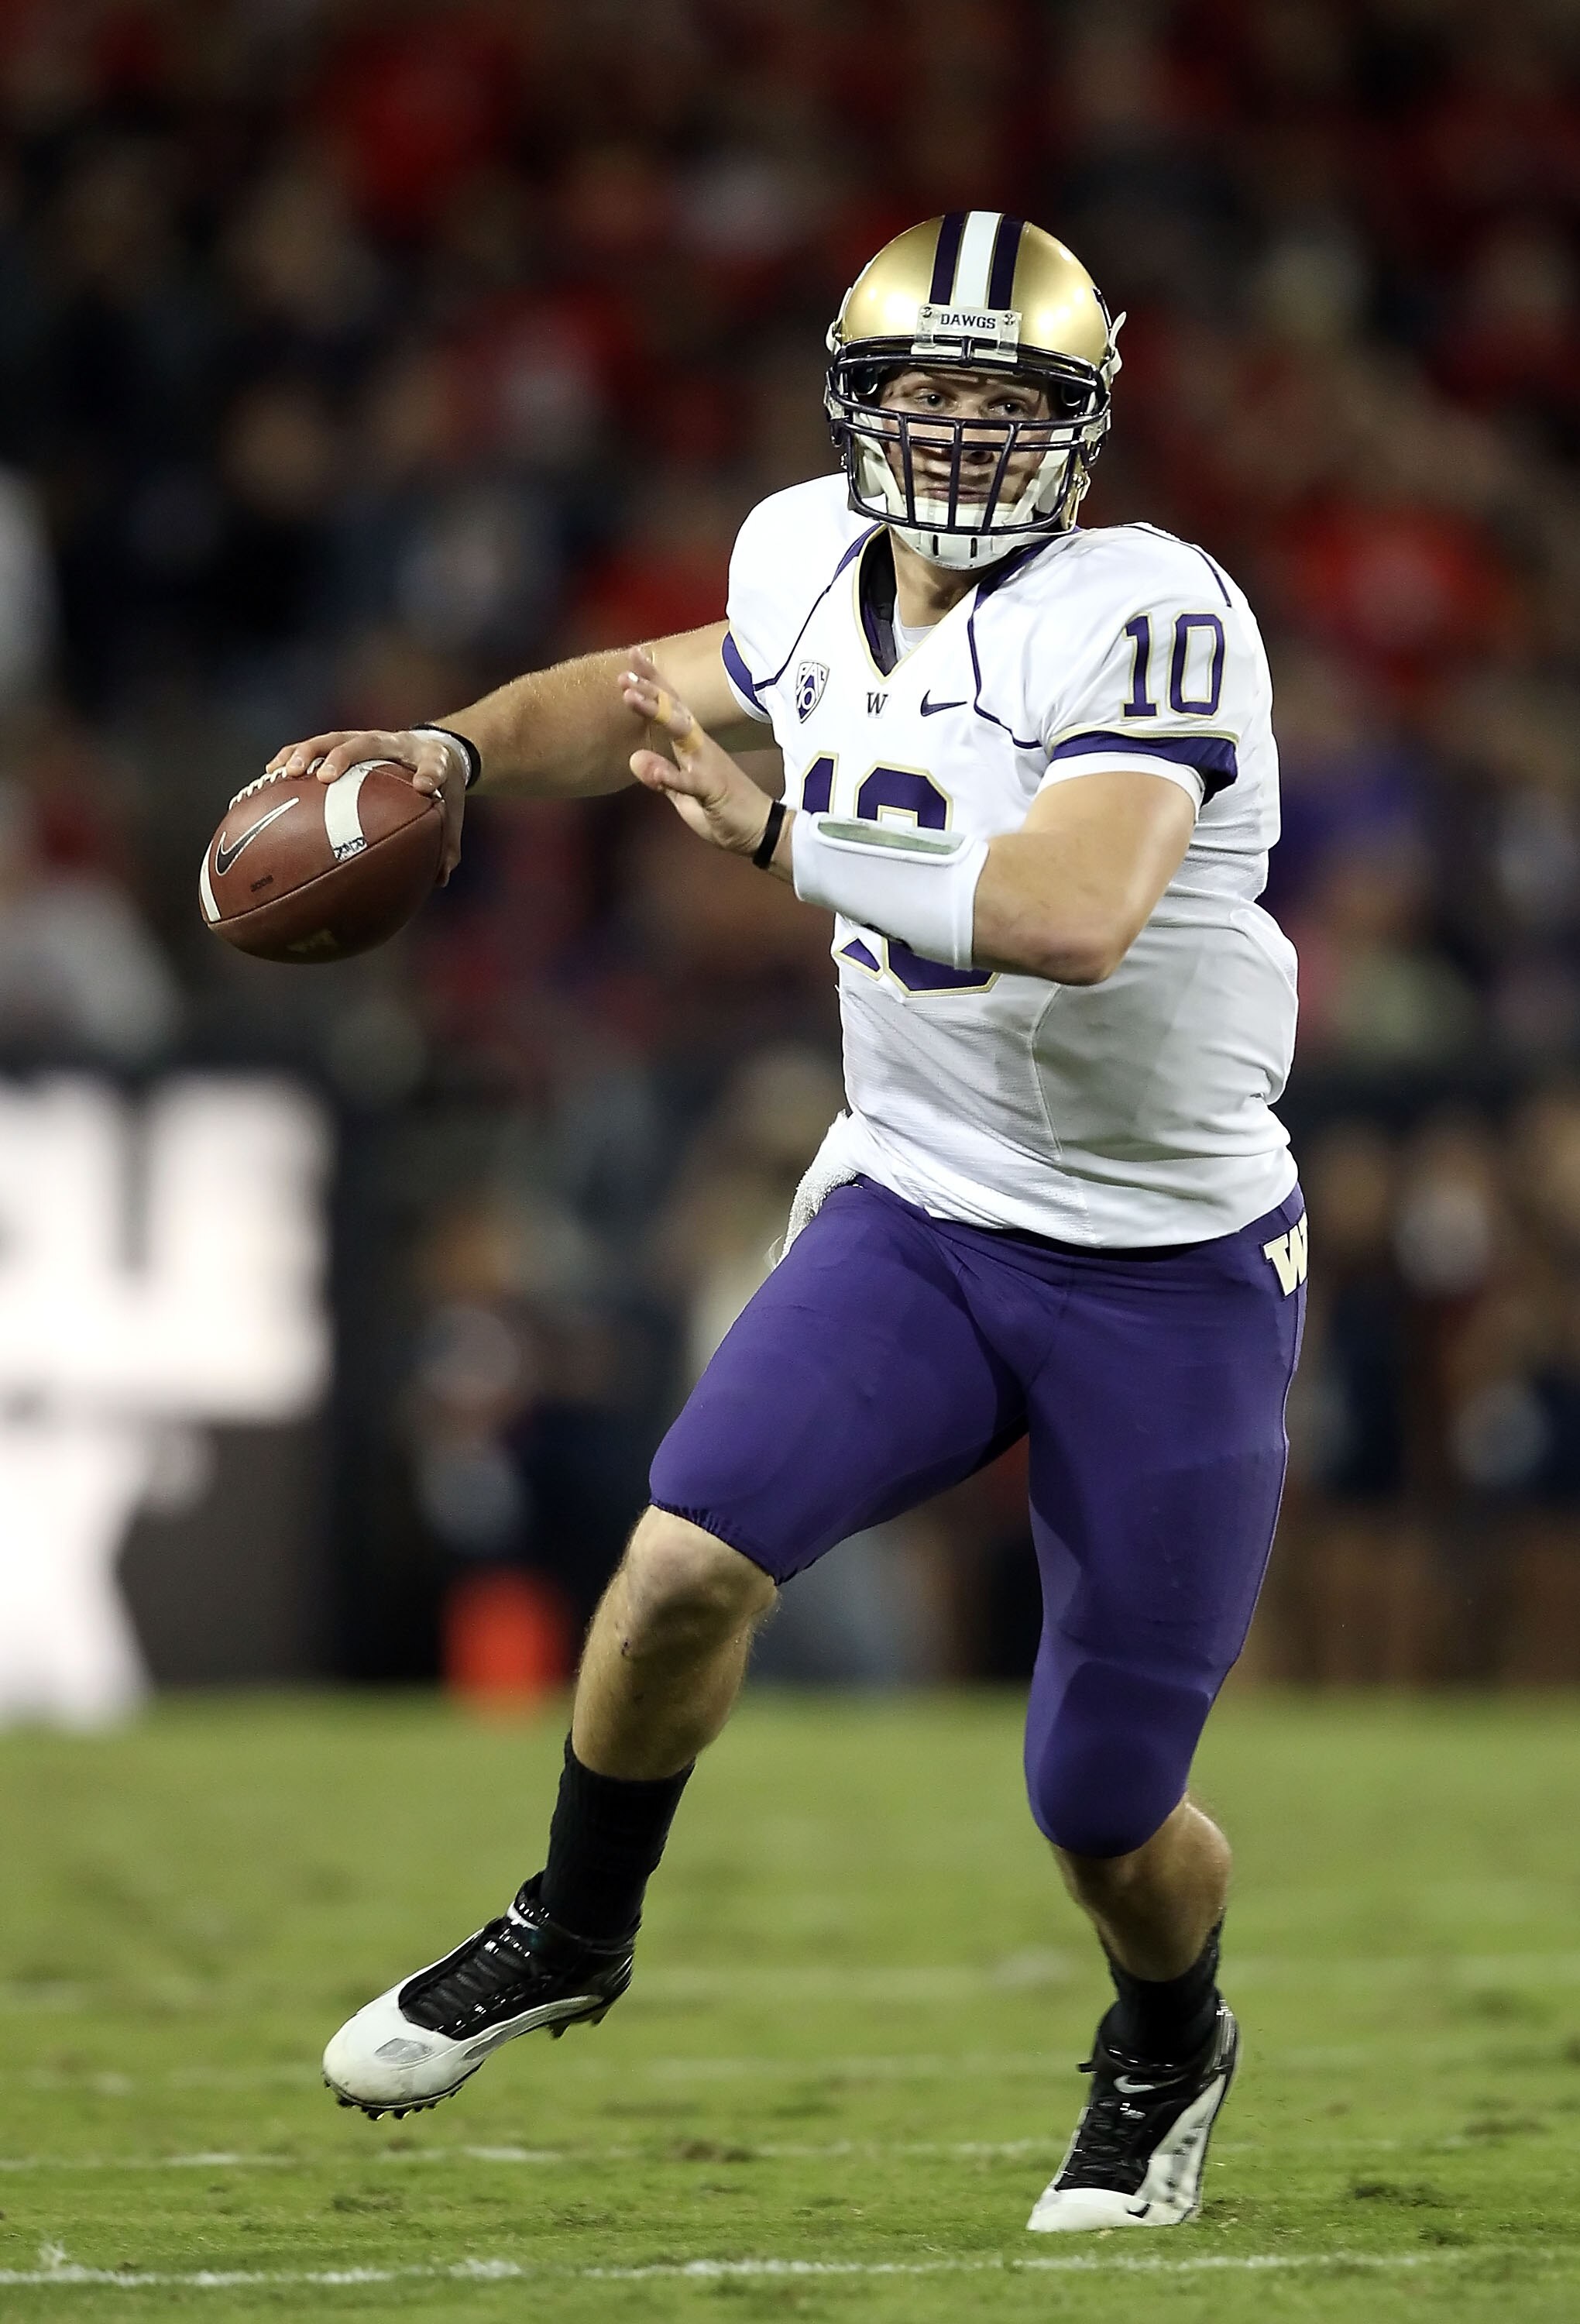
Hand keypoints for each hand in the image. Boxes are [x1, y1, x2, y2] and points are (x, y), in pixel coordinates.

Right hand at [265, 727, 467, 884]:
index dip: (429, 774)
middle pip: (369, 741)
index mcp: (430, 758)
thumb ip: (447, 844)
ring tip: (287, 773)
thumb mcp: (452, 810)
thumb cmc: (441, 787)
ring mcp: (367, 739)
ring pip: (334, 738)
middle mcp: (395, 743)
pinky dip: (293, 755)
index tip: (423, 788)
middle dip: (345, 756)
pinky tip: (270, 774)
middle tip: (326, 777)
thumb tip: (440, 879)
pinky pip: (315, 745)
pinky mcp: (347, 742)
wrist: (435, 749)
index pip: (433, 765)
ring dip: (309, 752)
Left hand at [622, 651, 786, 866]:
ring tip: (630, 697)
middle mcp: (700, 746)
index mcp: (692, 745)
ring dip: (655, 711)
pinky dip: (670, 775)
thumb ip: (661, 776)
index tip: (633, 655)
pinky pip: (690, 781)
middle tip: (624, 672)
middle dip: (649, 688)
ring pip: (679, 731)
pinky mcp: (713, 789)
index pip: (670, 706)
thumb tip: (633, 757)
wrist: (762, 831)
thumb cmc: (724, 809)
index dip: (652, 681)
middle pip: (673, 709)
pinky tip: (651, 769)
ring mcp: (707, 764)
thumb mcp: (683, 794)